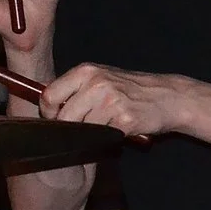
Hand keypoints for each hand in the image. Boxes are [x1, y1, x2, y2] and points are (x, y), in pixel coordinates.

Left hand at [41, 63, 191, 137]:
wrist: (167, 97)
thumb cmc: (129, 89)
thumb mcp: (100, 77)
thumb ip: (74, 87)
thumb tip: (43, 101)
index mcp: (86, 71)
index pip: (49, 95)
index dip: (49, 112)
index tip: (56, 119)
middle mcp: (96, 84)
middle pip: (64, 117)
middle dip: (69, 128)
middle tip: (81, 129)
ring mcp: (111, 102)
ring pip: (82, 130)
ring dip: (91, 134)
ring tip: (104, 126)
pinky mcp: (124, 120)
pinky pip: (102, 137)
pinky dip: (107, 138)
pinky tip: (117, 129)